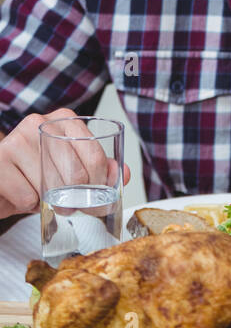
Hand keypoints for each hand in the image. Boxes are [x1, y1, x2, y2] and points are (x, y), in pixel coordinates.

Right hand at [0, 109, 130, 220]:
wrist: (1, 179)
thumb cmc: (36, 171)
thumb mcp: (70, 167)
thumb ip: (99, 168)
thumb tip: (122, 173)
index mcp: (64, 120)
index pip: (95, 155)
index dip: (100, 184)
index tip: (97, 197)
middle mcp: (40, 124)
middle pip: (76, 174)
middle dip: (79, 199)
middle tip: (72, 206)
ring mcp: (16, 141)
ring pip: (52, 187)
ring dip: (51, 202)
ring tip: (42, 194)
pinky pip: (28, 197)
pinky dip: (29, 205)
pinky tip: (22, 194)